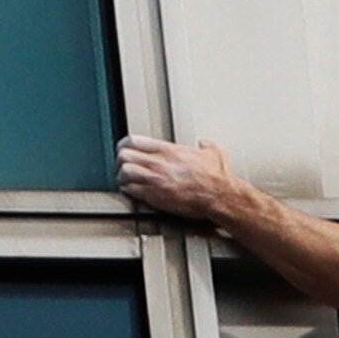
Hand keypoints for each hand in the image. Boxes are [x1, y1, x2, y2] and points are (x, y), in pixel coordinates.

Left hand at [114, 136, 241, 221]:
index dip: (124, 145)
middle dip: (120, 161)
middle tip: (122, 165)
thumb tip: (205, 144)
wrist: (219, 195)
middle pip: (123, 155)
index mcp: (169, 150)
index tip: (124, 149)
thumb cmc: (216, 177)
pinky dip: (128, 191)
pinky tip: (131, 191)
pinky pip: (131, 191)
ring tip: (125, 180)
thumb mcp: (214, 152)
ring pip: (124, 172)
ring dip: (122, 177)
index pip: (133, 140)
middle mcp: (159, 163)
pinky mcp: (156, 197)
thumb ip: (206, 145)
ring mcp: (156, 180)